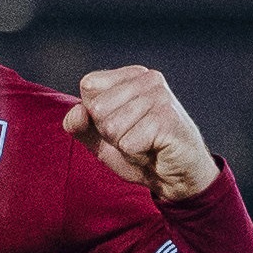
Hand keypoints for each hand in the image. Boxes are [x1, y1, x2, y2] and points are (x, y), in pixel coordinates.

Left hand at [63, 66, 219, 201]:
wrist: (177, 176)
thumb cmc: (141, 151)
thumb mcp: (101, 139)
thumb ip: (80, 125)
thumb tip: (75, 113)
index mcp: (131, 75)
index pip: (89, 86)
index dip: (96, 115)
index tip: (121, 125)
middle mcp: (148, 78)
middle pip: (98, 108)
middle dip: (110, 134)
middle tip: (135, 138)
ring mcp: (160, 97)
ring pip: (111, 127)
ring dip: (125, 146)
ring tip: (145, 144)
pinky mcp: (167, 119)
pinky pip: (128, 144)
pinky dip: (137, 156)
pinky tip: (154, 151)